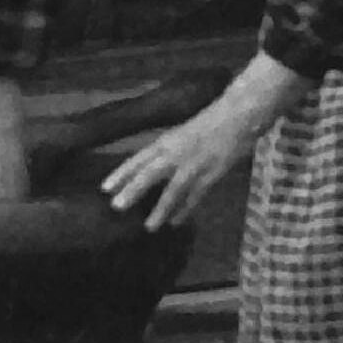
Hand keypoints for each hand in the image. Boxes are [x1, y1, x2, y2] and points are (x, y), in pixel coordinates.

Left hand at [99, 56, 303, 238]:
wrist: (238, 115)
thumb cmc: (210, 121)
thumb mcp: (182, 133)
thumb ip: (168, 149)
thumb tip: (152, 166)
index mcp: (167, 140)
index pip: (139, 158)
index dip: (122, 173)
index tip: (104, 188)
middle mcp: (176, 152)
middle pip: (149, 174)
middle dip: (132, 190)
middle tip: (116, 207)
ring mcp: (194, 164)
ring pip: (172, 190)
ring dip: (160, 209)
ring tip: (149, 227)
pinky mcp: (211, 174)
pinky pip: (195, 196)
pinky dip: (185, 209)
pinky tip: (176, 222)